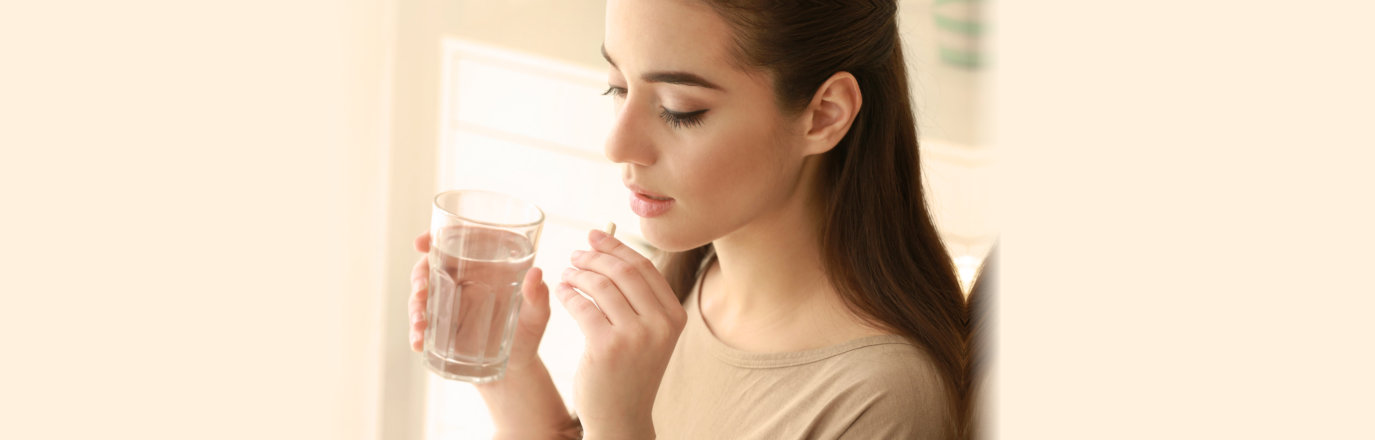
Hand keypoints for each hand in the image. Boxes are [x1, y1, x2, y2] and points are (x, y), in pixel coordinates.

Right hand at [408, 231, 551, 371]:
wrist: (515, 368)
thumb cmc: (529, 332)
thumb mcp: (538, 314)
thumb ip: (538, 296)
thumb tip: (535, 273)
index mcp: (485, 265)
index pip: (458, 242)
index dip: (436, 237)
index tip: (421, 243)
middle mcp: (463, 280)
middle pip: (432, 266)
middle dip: (419, 275)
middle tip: (420, 288)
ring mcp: (449, 303)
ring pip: (422, 295)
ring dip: (415, 307)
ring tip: (420, 326)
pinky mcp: (441, 327)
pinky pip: (422, 324)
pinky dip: (416, 333)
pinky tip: (417, 343)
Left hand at [555, 229, 686, 437]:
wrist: (622, 418)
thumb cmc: (630, 373)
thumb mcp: (649, 334)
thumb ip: (639, 299)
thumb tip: (612, 253)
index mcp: (674, 316)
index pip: (645, 267)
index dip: (617, 247)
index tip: (596, 235)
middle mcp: (660, 324)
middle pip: (624, 271)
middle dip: (595, 257)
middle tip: (575, 254)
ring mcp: (635, 336)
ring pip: (601, 286)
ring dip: (578, 274)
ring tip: (567, 274)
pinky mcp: (607, 347)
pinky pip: (583, 307)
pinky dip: (568, 294)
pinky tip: (561, 292)